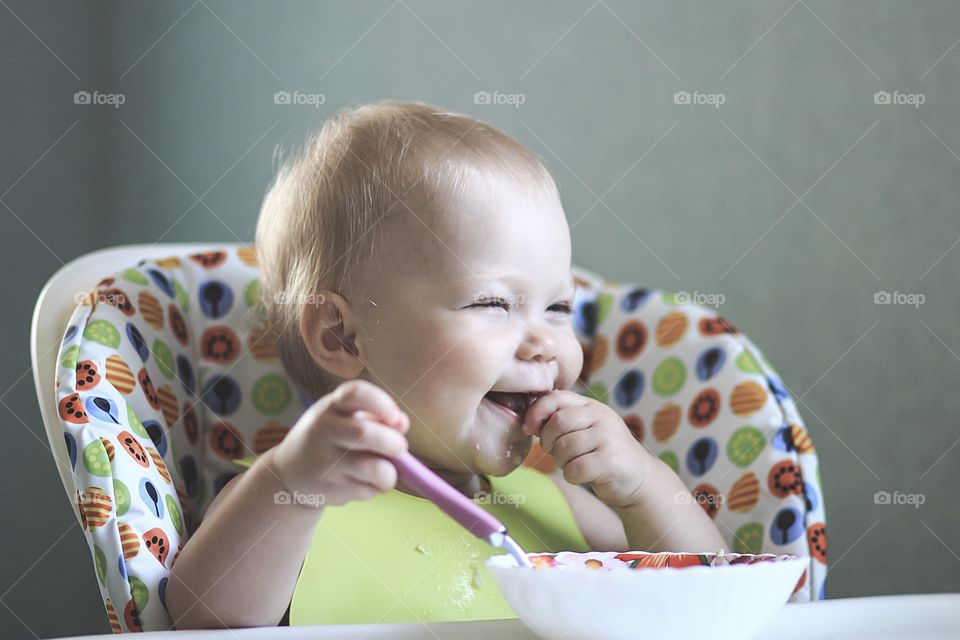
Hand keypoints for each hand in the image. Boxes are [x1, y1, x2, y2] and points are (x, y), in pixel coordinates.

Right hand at [268, 379, 409, 508]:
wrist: (288, 474)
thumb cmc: (329, 438)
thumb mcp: (344, 418)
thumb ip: (376, 417)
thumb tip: (402, 424)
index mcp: (332, 406)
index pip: (355, 394)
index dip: (381, 403)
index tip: (395, 417)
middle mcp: (324, 431)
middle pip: (363, 433)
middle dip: (393, 442)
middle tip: (400, 448)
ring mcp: (326, 462)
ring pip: (373, 468)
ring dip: (389, 472)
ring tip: (385, 471)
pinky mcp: (330, 490)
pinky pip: (368, 490)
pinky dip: (375, 487)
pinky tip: (362, 481)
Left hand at [521, 390, 652, 509]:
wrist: (640, 478)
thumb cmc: (603, 454)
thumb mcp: (586, 430)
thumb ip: (562, 421)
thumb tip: (529, 421)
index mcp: (592, 406)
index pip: (556, 397)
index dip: (537, 412)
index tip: (529, 428)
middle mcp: (602, 417)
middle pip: (557, 423)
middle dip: (548, 442)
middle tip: (557, 453)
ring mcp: (608, 438)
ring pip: (564, 447)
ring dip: (561, 461)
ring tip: (574, 464)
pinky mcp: (611, 462)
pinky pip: (575, 468)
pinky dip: (572, 476)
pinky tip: (582, 476)